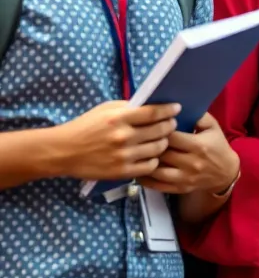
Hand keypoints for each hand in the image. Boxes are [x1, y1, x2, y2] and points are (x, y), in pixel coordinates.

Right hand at [50, 101, 179, 181]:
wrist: (63, 152)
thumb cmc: (85, 127)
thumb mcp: (106, 110)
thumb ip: (129, 108)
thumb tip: (153, 106)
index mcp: (119, 118)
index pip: (154, 113)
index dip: (169, 110)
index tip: (176, 108)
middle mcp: (123, 137)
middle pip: (160, 130)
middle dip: (170, 125)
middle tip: (171, 124)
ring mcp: (123, 156)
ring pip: (158, 148)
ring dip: (164, 142)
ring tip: (162, 139)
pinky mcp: (122, 172)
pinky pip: (150, 166)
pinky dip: (154, 159)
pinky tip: (151, 155)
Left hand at [139, 112, 239, 194]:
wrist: (226, 171)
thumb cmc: (218, 145)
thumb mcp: (213, 127)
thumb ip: (198, 116)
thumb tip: (177, 109)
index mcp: (198, 146)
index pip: (171, 137)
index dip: (159, 130)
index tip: (152, 126)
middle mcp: (191, 163)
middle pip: (162, 153)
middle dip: (149, 145)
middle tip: (140, 139)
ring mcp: (184, 178)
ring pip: (156, 171)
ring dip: (144, 162)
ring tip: (136, 154)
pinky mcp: (179, 189)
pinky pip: (157, 185)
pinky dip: (145, 178)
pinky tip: (139, 169)